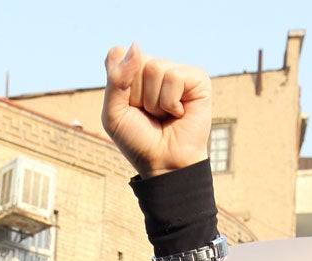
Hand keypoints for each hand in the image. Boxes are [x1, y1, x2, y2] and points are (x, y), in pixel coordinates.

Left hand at [102, 43, 210, 177]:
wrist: (164, 164)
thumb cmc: (139, 141)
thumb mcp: (113, 114)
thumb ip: (116, 79)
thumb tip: (136, 46)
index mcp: (134, 72)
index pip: (117, 54)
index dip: (118, 84)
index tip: (128, 107)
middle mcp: (156, 68)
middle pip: (136, 61)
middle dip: (137, 95)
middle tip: (148, 115)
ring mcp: (177, 72)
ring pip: (155, 68)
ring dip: (154, 101)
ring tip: (163, 115)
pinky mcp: (197, 78)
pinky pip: (174, 77)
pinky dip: (170, 102)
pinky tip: (178, 113)